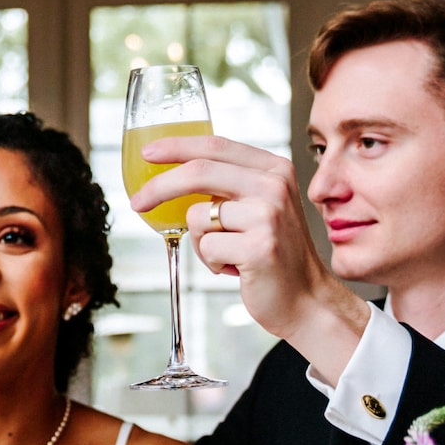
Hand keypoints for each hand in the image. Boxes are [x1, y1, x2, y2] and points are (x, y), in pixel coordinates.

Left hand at [128, 133, 368, 379]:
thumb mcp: (262, 207)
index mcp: (274, 169)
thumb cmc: (275, 255)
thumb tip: (173, 174)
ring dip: (201, 242)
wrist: (307, 299)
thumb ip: (231, 185)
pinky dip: (212, 262)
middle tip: (138, 202)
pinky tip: (237, 269)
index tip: (147, 153)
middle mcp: (274, 186)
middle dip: (160, 187)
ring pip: (198, 217)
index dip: (176, 146)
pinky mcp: (259, 247)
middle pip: (199, 171)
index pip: (215, 145)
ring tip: (229, 254)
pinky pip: (206, 247)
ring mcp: (268, 216)